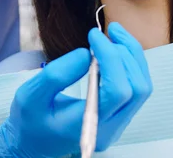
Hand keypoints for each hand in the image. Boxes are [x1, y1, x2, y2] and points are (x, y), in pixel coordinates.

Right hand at [0, 23, 152, 157]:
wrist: (32, 141)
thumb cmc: (29, 119)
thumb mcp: (30, 95)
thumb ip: (55, 75)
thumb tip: (86, 54)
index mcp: (88, 125)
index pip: (117, 91)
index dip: (111, 58)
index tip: (94, 36)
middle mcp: (109, 128)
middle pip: (137, 89)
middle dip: (127, 54)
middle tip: (108, 31)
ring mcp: (117, 124)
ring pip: (142, 87)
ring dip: (132, 56)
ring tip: (114, 34)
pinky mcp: (119, 115)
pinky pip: (136, 87)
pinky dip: (130, 63)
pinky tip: (115, 48)